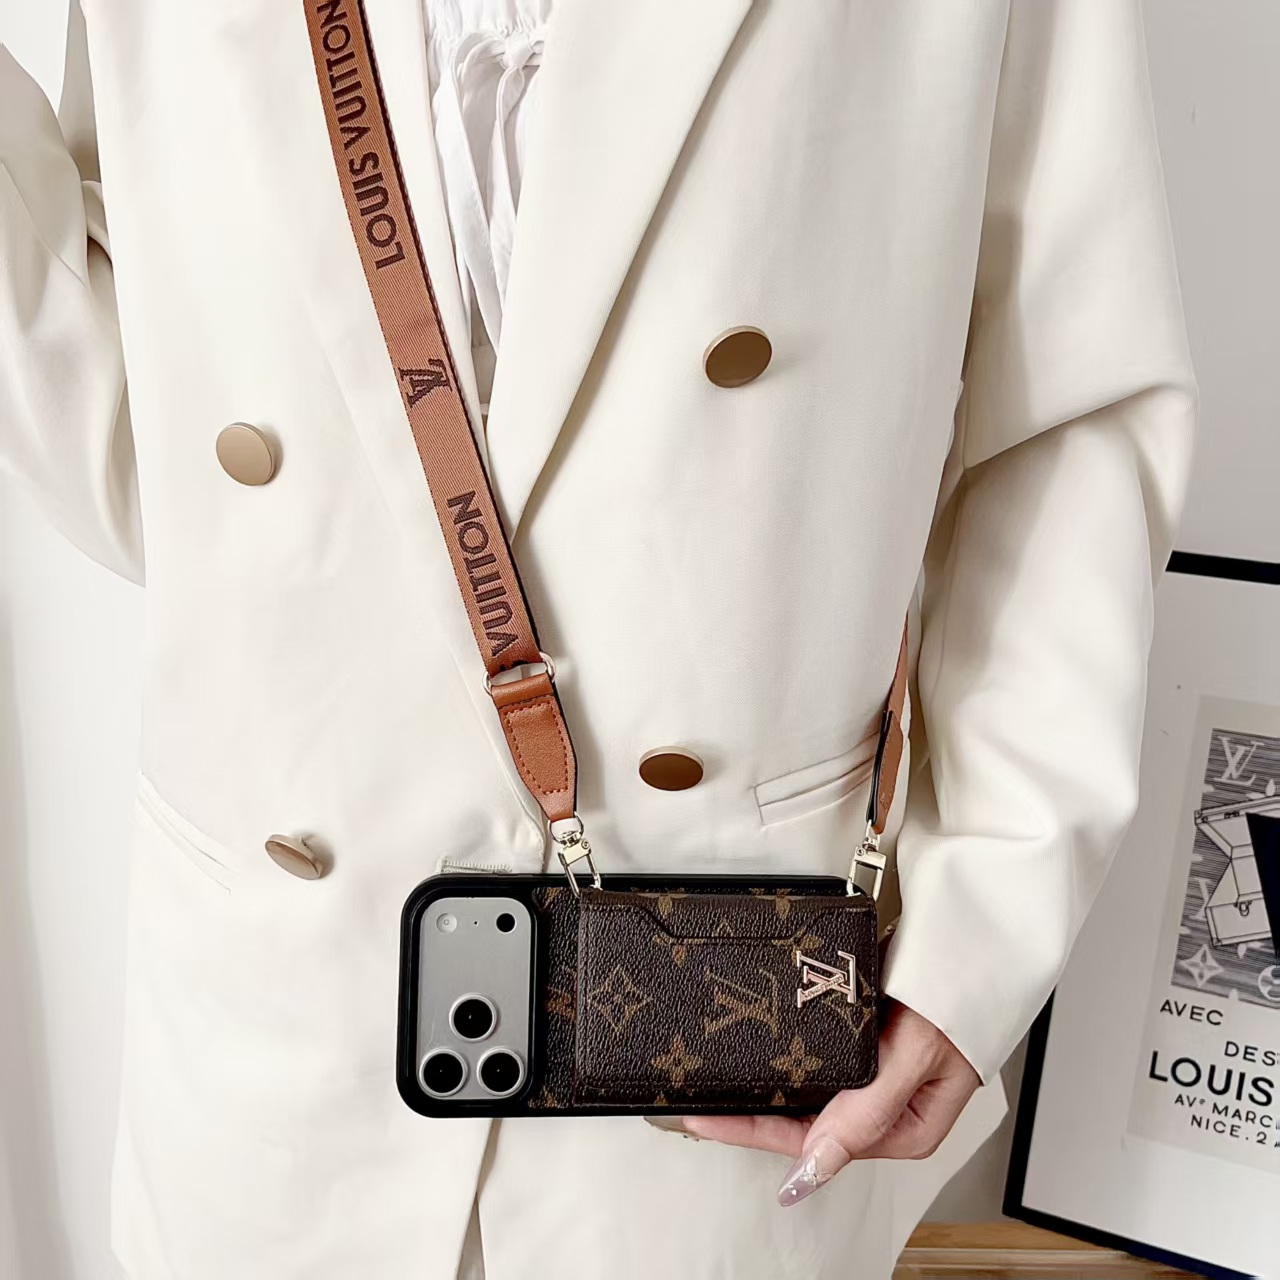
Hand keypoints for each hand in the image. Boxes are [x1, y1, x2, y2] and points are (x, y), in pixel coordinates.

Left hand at [679, 998, 981, 1205]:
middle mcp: (884, 1111)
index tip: (707, 1122)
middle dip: (750, 1117)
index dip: (754, 1132)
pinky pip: (814, 1060)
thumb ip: (866, 1112)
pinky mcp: (864, 1043)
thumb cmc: (956, 998)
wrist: (970, 941)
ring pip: (806, 1095)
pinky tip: (755, 1054)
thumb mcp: (913, 1056)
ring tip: (713, 1087)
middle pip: (802, 1124)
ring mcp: (873, 1076)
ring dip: (763, 1090)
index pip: (812, 1142)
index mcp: (903, 1130)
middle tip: (694, 1106)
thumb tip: (815, 1167)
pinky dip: (783, 1059)